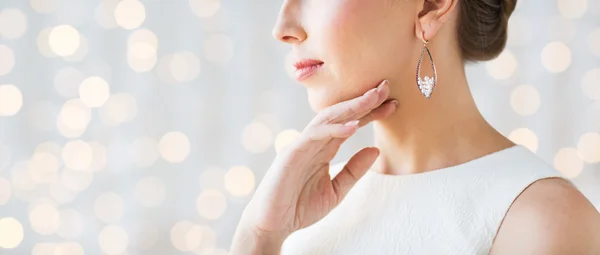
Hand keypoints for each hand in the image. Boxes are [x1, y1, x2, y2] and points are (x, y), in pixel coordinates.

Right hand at [231, 80, 396, 253]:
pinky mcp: (291, 153)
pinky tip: (354, 126)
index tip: (393, 105)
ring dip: (351, 107)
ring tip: (373, 98)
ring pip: (327, 118)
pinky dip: (334, 129)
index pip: (350, 124)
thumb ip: (354, 170)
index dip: (370, 113)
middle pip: (341, 115)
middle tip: (385, 87)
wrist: (273, 225)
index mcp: (323, 149)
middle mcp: (313, 142)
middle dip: (363, 101)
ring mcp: (301, 145)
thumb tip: (376, 149)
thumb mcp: (336, 190)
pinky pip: (314, 135)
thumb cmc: (300, 207)